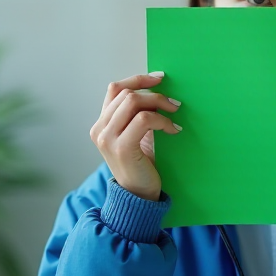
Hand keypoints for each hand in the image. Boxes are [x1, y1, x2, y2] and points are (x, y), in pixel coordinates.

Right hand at [90, 71, 181, 200]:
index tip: (160, 78)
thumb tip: (159, 90)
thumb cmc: (142, 166)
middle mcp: (99, 129)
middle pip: (126, 93)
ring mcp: (107, 138)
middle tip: (175, 103)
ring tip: (175, 113)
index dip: (138, 79)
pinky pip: (144, 119)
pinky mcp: (121, 147)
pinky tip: (173, 130)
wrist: (138, 197)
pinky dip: (162, 120)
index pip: (115, 89)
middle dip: (154, 93)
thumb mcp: (138, 136)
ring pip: (133, 101)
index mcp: (101, 124)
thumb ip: (138, 114)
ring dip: (159, 104)